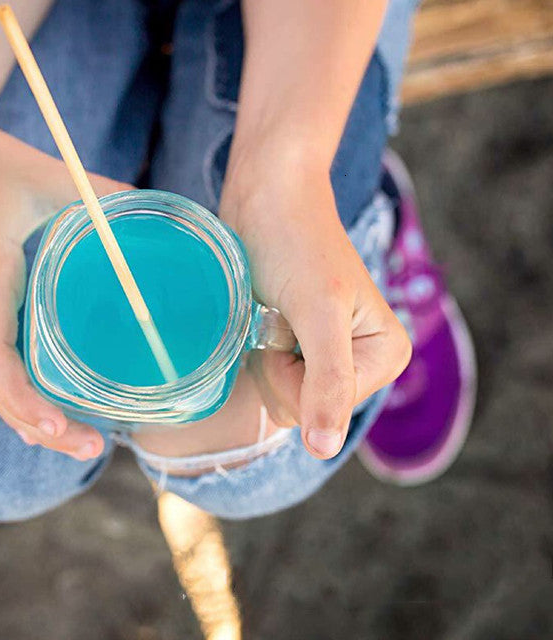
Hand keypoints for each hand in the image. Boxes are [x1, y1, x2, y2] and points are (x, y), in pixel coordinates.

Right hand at [0, 99, 127, 460]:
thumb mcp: (50, 176)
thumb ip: (108, 195)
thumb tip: (164, 212)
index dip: (22, 397)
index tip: (59, 426)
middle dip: (38, 425)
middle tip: (94, 447)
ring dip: (26, 418)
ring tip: (79, 443)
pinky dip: (13, 396)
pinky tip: (45, 412)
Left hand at [220, 161, 410, 459]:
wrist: (268, 193)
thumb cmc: (294, 242)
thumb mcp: (317, 312)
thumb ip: (328, 382)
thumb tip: (324, 450)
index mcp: (386, 354)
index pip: (322, 411)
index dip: (292, 375)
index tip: (290, 324)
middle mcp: (364, 357)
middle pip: (302, 408)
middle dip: (277, 366)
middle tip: (279, 314)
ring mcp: (329, 350)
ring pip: (281, 393)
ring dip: (263, 354)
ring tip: (272, 309)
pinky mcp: (300, 339)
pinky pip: (270, 371)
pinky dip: (257, 347)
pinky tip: (264, 313)